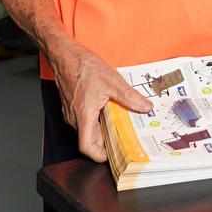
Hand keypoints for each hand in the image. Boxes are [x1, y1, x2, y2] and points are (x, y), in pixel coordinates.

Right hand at [50, 42, 153, 161]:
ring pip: (89, 129)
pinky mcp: (73, 107)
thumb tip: (146, 107)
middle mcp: (75, 118)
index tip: (113, 156)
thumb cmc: (83, 67)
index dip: (98, 155)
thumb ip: (130, 97)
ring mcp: (72, 113)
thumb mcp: (113, 81)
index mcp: (84, 115)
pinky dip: (99, 120)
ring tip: (122, 124)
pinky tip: (111, 111)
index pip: (86, 146)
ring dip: (104, 129)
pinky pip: (86, 120)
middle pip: (91, 139)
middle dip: (107, 142)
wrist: (65, 55)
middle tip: (126, 139)